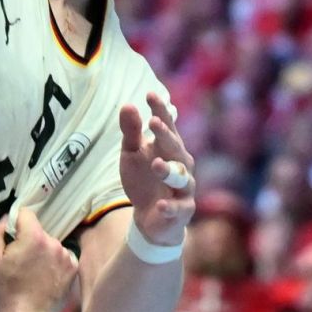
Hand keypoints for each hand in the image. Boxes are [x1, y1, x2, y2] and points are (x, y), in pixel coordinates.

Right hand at [0, 208, 77, 311]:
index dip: (16, 222)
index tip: (11, 236)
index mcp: (34, 237)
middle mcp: (54, 242)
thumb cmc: (7, 290)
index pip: (26, 213)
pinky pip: (61, 256)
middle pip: (39, 230)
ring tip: (33, 271)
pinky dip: (54, 262)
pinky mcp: (74, 267)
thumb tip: (5, 219)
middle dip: (29, 239)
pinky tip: (45, 276)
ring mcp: (66, 255)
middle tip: (20, 260)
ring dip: (42, 251)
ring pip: (50, 243)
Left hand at [119, 91, 196, 244]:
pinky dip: (170, 207)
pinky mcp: (183, 210)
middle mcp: (181, 164)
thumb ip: (131, 132)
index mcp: (169, 147)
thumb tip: (127, 105)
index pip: (166, 125)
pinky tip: (160, 205)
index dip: (160, 110)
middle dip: (166, 136)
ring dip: (169, 171)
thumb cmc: (143, 179)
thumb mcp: (131, 154)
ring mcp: (184, 188)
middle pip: (176, 148)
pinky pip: (179, 208)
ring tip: (156, 164)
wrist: (150, 217)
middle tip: (153, 123)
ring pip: (181, 178)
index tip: (150, 94)